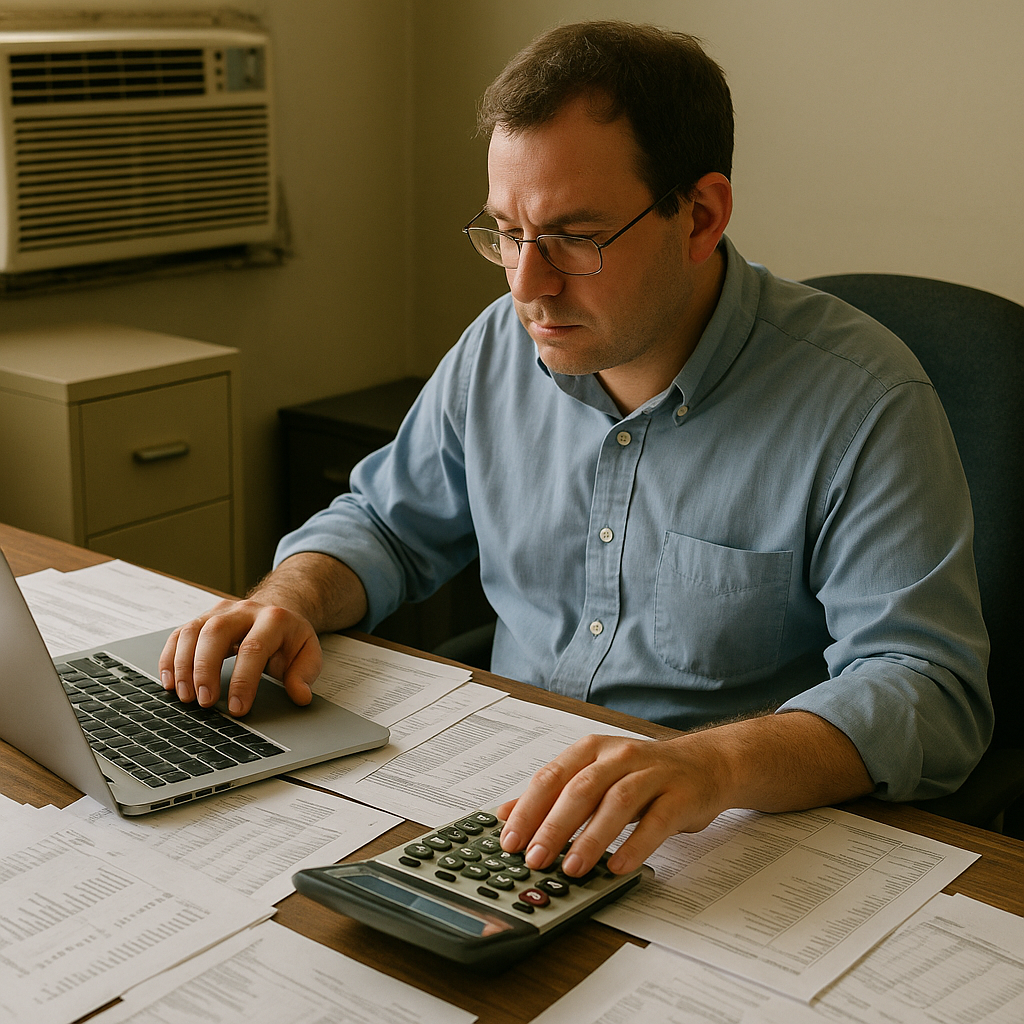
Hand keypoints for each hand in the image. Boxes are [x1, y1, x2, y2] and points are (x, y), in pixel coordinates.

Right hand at [158, 598, 321, 715]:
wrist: (278, 610)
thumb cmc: (289, 638)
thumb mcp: (308, 652)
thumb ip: (305, 673)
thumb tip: (300, 696)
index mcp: (273, 619)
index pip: (253, 648)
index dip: (243, 681)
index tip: (237, 709)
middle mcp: (243, 611)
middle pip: (215, 632)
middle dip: (205, 669)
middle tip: (203, 702)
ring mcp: (219, 612)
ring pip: (192, 630)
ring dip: (183, 665)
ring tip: (184, 696)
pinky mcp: (202, 619)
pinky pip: (178, 634)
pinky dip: (169, 658)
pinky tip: (169, 682)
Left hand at [496, 713, 873, 876]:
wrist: (708, 764)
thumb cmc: (644, 775)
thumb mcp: (595, 777)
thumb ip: (553, 796)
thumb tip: (506, 815)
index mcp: (592, 750)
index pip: (552, 776)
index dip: (528, 808)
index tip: (509, 840)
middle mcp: (619, 756)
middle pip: (581, 788)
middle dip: (554, 824)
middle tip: (535, 857)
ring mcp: (652, 774)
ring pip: (616, 802)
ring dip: (591, 836)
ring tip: (572, 867)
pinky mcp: (680, 795)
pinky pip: (656, 821)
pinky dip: (635, 844)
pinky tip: (618, 866)